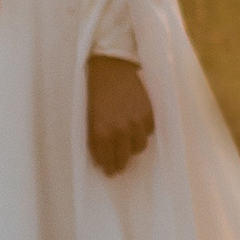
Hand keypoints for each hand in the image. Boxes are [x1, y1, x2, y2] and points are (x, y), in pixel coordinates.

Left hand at [87, 53, 155, 172]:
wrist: (112, 68)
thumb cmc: (96, 93)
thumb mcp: (90, 118)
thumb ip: (96, 139)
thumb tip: (102, 158)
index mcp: (101, 131)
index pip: (107, 159)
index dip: (108, 167)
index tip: (109, 171)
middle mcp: (120, 130)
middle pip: (124, 157)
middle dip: (120, 164)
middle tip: (118, 167)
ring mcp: (137, 122)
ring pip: (139, 147)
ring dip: (133, 148)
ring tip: (128, 145)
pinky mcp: (149, 113)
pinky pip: (149, 132)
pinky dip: (143, 132)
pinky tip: (137, 128)